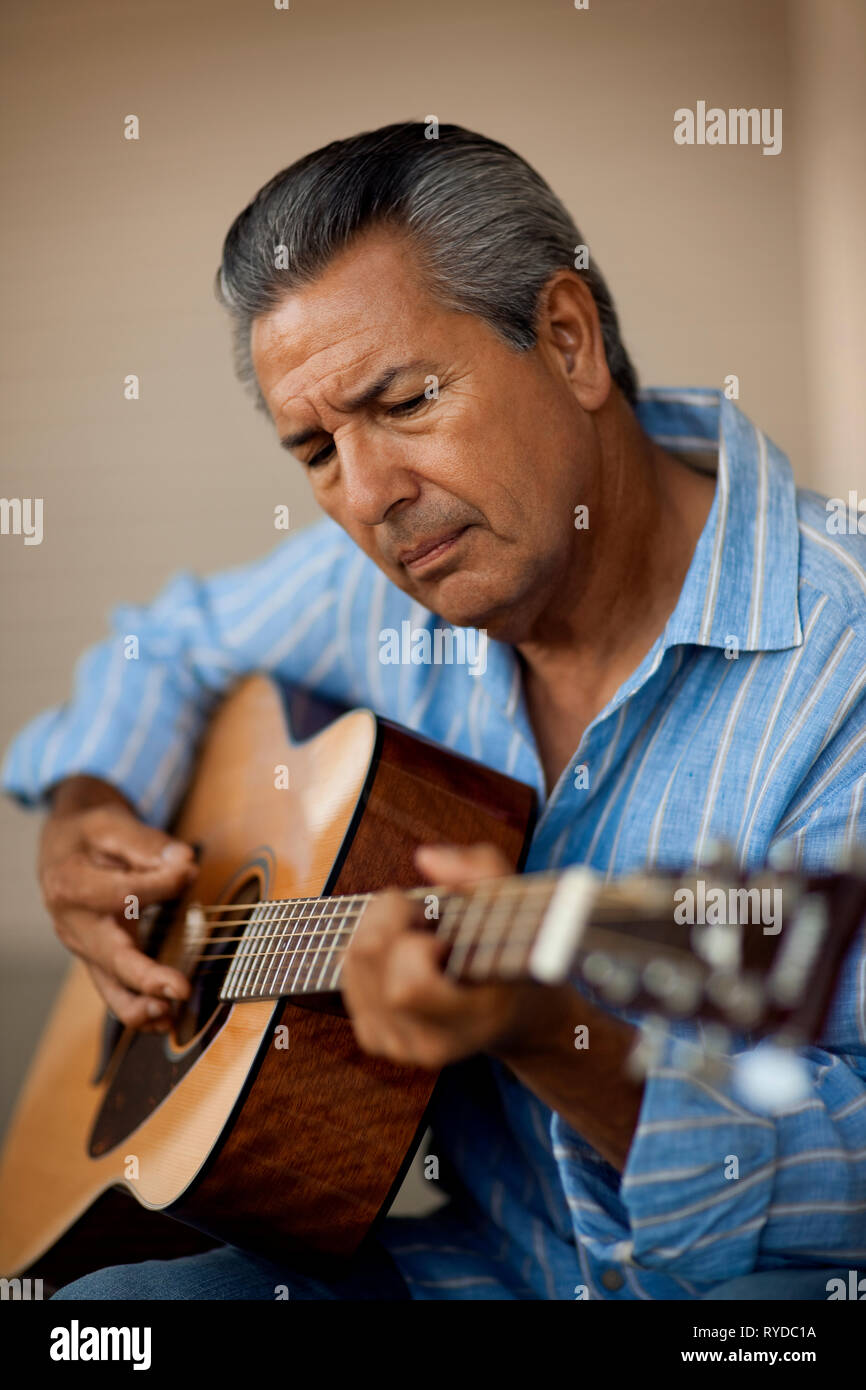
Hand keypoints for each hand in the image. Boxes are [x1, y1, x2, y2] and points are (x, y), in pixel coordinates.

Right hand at [39, 778, 194, 1029]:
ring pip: (109, 987)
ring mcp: (83, 947)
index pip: (123, 895)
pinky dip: (138, 1006)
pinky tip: (164, 1017)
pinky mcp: (97, 959)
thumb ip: (149, 844)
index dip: (161, 885)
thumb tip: (185, 864)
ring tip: (171, 1013)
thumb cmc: (90, 834)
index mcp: (70, 885)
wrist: (63, 846)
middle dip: (146, 977)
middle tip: (181, 988)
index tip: (188, 870)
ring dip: (140, 1006)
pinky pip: (114, 990)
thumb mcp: (112, 824)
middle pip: (110, 958)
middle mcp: (73, 924)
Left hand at [340, 842, 572, 1070]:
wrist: (513, 1012)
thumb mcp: (514, 903)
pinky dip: (369, 949)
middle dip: (391, 916)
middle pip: (368, 957)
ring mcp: (398, 1045)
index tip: (445, 932)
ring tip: (420, 932)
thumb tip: (425, 857)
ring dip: (378, 928)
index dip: (414, 942)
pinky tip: (403, 952)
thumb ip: (480, 870)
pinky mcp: (374, 1037)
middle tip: (427, 916)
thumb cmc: (513, 949)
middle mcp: (428, 1044)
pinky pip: (348, 975)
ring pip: (352, 962)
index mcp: (470, 1021)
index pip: (406, 987)